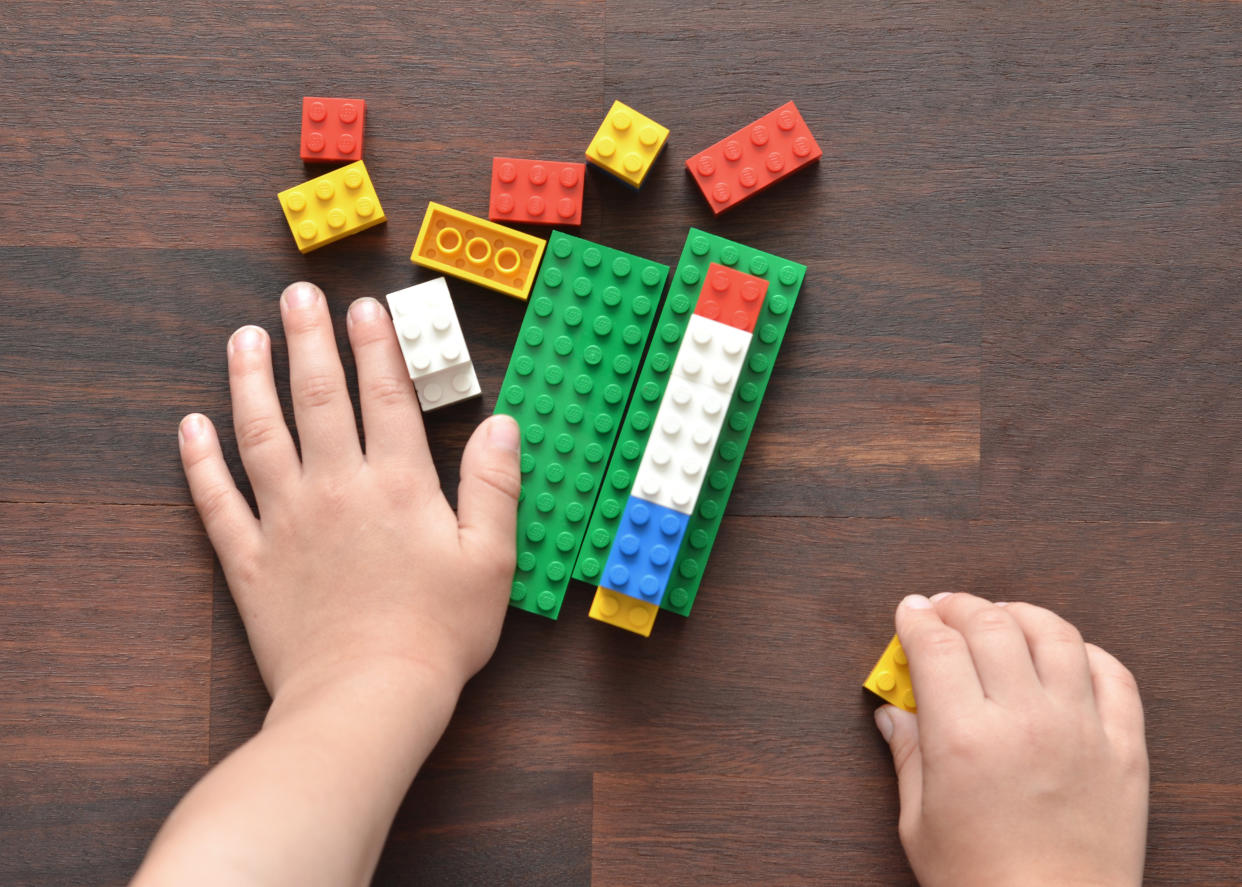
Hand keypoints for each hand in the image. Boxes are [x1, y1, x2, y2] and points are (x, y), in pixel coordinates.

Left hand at [177, 281, 519, 705]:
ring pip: (261, 435)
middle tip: (296, 296)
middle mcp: (336, 489)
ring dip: (250, 381)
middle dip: (309, 341)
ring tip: (243, 338)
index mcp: (398, 486)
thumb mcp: (492, 560)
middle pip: (319, 398)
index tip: (366, 307)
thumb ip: (495, 486)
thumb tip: (501, 424)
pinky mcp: (251, 562)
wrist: (368, 698)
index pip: (387, 397)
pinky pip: (217, 502)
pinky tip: (190, 427)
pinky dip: (199, 463)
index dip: (377, 346)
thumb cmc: (439, 633)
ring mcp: (286, 522)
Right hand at [874, 593, 1147, 886]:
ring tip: (1002, 619)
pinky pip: (1114, 675)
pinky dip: (1086, 652)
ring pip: (1055, 635)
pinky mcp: (1123, 748)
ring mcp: (1080, 730)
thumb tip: (893, 715)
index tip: (909, 611)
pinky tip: (1064, 655)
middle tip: (944, 610)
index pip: (935, 645)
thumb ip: (906, 757)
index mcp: (964, 738)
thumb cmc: (983, 883)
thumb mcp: (920, 823)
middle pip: (991, 626)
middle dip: (959, 607)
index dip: (916, 618)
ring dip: (1021, 615)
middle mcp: (1024, 721)